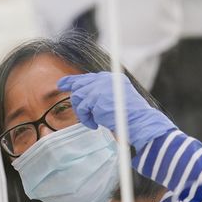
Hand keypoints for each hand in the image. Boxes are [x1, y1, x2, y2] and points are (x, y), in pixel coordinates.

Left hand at [57, 72, 175, 151]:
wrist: (138, 122)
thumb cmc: (129, 117)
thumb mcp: (116, 100)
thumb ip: (101, 95)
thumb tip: (81, 96)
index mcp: (112, 78)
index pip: (89, 77)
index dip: (73, 80)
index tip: (62, 83)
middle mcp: (106, 79)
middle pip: (80, 83)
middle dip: (73, 91)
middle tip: (66, 93)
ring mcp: (100, 87)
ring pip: (78, 97)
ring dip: (83, 112)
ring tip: (92, 120)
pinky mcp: (95, 98)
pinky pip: (82, 109)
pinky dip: (86, 119)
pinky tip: (95, 124)